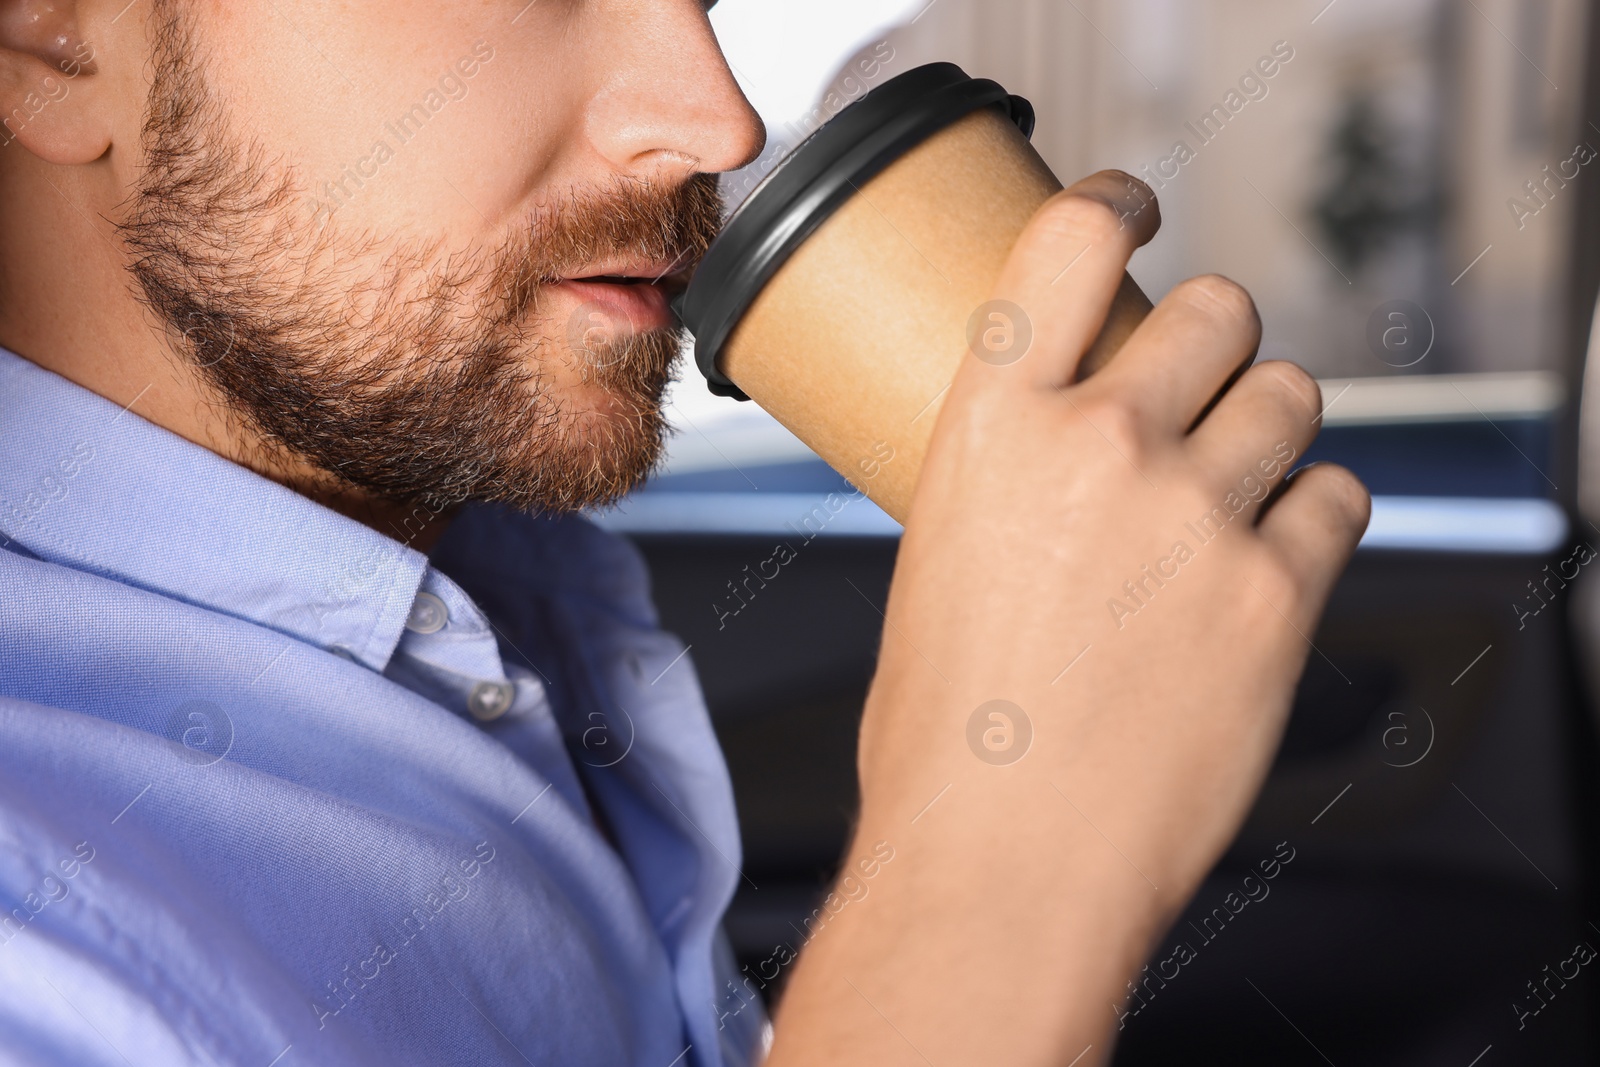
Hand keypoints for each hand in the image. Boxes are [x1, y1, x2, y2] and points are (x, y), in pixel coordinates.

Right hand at [767, 171, 1368, 1065]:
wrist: (1002, 864)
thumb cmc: (947, 737)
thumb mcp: (937, 566)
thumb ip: (1007, 481)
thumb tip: (1056, 456)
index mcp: (992, 428)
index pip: (1070, 240)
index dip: (1118, 202)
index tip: (1138, 211)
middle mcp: (1099, 447)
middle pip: (1219, 308)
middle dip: (1220, 337)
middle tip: (1206, 388)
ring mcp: (1194, 517)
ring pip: (1292, 395)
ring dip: (1274, 426)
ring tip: (1239, 487)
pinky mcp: (1275, 595)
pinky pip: (1338, 499)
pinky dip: (1314, 520)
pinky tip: (1269, 563)